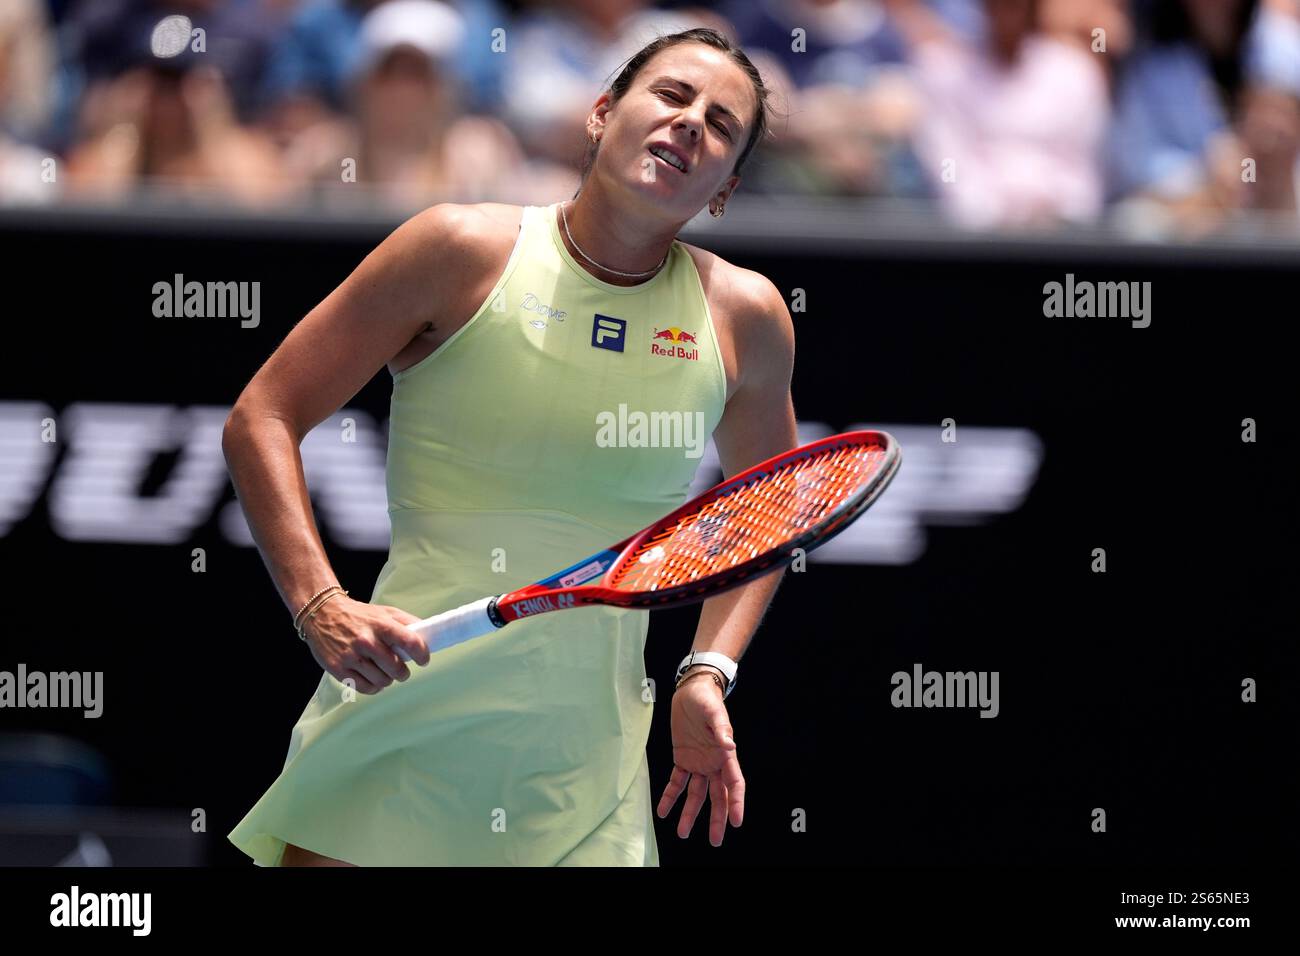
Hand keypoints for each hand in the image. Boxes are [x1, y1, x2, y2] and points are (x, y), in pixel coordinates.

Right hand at [301, 596, 430, 693]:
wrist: (323, 614)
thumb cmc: (359, 615)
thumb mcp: (385, 611)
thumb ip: (408, 622)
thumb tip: (428, 635)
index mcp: (381, 625)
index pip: (410, 642)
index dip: (422, 655)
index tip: (423, 660)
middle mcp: (366, 641)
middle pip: (397, 669)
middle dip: (403, 672)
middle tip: (401, 670)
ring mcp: (351, 656)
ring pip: (383, 682)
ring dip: (388, 680)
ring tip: (384, 672)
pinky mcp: (338, 669)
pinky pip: (366, 688)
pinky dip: (374, 687)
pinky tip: (373, 678)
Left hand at [656, 671, 744, 845]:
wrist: (691, 692)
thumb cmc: (707, 700)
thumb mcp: (714, 712)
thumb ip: (721, 729)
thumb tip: (730, 746)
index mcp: (725, 755)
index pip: (734, 784)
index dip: (736, 802)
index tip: (736, 821)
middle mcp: (714, 763)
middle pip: (717, 796)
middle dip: (718, 818)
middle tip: (716, 840)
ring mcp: (698, 763)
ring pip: (696, 794)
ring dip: (691, 813)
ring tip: (683, 832)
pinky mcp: (682, 759)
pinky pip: (677, 782)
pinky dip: (670, 796)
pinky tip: (664, 811)